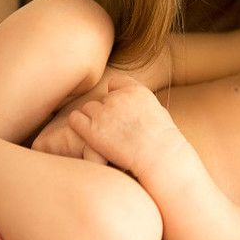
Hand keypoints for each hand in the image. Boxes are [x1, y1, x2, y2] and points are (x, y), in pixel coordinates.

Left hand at [69, 73, 184, 179]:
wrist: (160, 157)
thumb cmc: (163, 141)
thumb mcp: (158, 112)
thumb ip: (140, 104)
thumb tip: (133, 107)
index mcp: (136, 90)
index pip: (115, 82)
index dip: (116, 94)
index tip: (120, 108)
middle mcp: (118, 98)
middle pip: (102, 98)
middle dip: (106, 111)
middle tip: (114, 128)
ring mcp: (104, 113)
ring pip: (88, 108)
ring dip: (93, 119)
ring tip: (104, 135)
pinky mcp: (92, 130)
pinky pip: (76, 119)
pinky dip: (79, 125)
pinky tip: (88, 135)